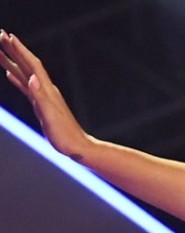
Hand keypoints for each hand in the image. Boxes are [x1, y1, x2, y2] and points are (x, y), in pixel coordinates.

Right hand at [1, 30, 90, 159]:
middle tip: (0, 35)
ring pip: (25, 74)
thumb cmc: (65, 135)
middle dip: (13, 50)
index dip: (20, 51)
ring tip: (0, 51)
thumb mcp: (50, 116)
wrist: (78, 147)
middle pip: (27, 66)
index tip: (7, 36)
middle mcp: (45, 90)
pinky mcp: (42, 106)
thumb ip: (40, 97)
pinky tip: (10, 75)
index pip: (32, 65)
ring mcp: (43, 97)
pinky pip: (26, 88)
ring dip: (13, 61)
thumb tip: (32, 78)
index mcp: (47, 90)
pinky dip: (17, 79)